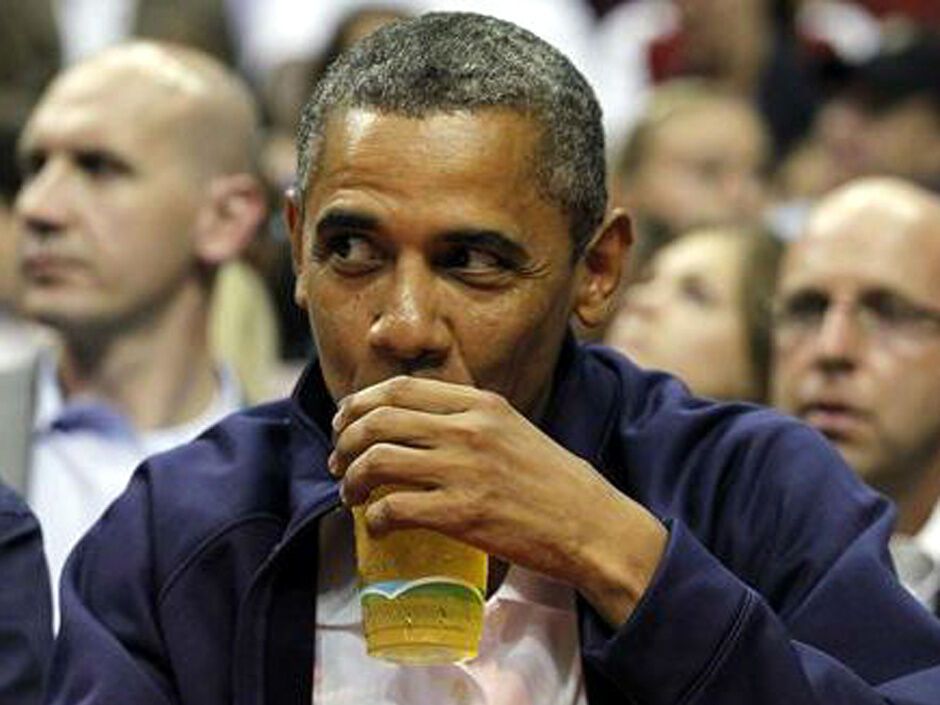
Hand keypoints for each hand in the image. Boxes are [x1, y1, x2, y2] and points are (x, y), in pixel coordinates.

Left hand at [329, 376, 666, 625]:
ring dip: (351, 479)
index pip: (400, 388)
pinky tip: (378, 526)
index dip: (360, 404)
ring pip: (377, 461)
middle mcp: (469, 429)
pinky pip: (393, 509)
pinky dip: (374, 519)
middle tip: (339, 462)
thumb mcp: (511, 429)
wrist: (591, 524)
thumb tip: (410, 426)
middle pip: (379, 420)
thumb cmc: (551, 482)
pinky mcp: (463, 514)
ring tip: (350, 495)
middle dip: (345, 441)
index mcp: (480, 404)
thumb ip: (465, 419)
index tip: (346, 423)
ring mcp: (465, 470)